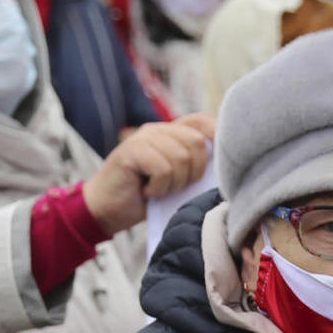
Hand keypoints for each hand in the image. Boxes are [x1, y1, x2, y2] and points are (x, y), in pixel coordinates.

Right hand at [84, 114, 215, 234]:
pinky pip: (163, 168)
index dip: (217, 135)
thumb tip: (226, 165)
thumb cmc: (146, 198)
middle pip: (197, 143)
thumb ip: (195, 165)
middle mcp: (157, 130)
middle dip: (195, 171)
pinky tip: (147, 192)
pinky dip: (160, 187)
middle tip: (177, 186)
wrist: (106, 211)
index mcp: (170, 133)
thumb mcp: (178, 179)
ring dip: (175, 183)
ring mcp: (142, 138)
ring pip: (181, 158)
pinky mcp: (130, 150)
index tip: (220, 162)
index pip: (201, 121)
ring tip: (159, 190)